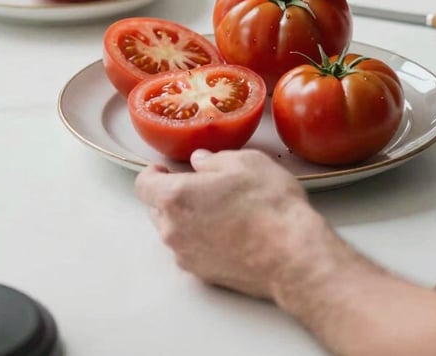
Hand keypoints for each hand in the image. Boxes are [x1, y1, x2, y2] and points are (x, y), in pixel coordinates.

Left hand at [135, 149, 326, 298]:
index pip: (143, 184)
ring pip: (174, 231)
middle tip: (199, 185)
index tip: (165, 168)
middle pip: (156, 209)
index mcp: (176, 196)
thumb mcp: (245, 161)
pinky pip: (191, 250)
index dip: (154, 172)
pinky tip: (228, 230)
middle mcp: (173, 229)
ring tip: (219, 207)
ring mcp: (187, 256)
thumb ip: (213, 159)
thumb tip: (201, 162)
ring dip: (187, 218)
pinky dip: (201, 238)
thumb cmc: (269, 205)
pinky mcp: (203, 275)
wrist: (292, 254)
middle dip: (171, 195)